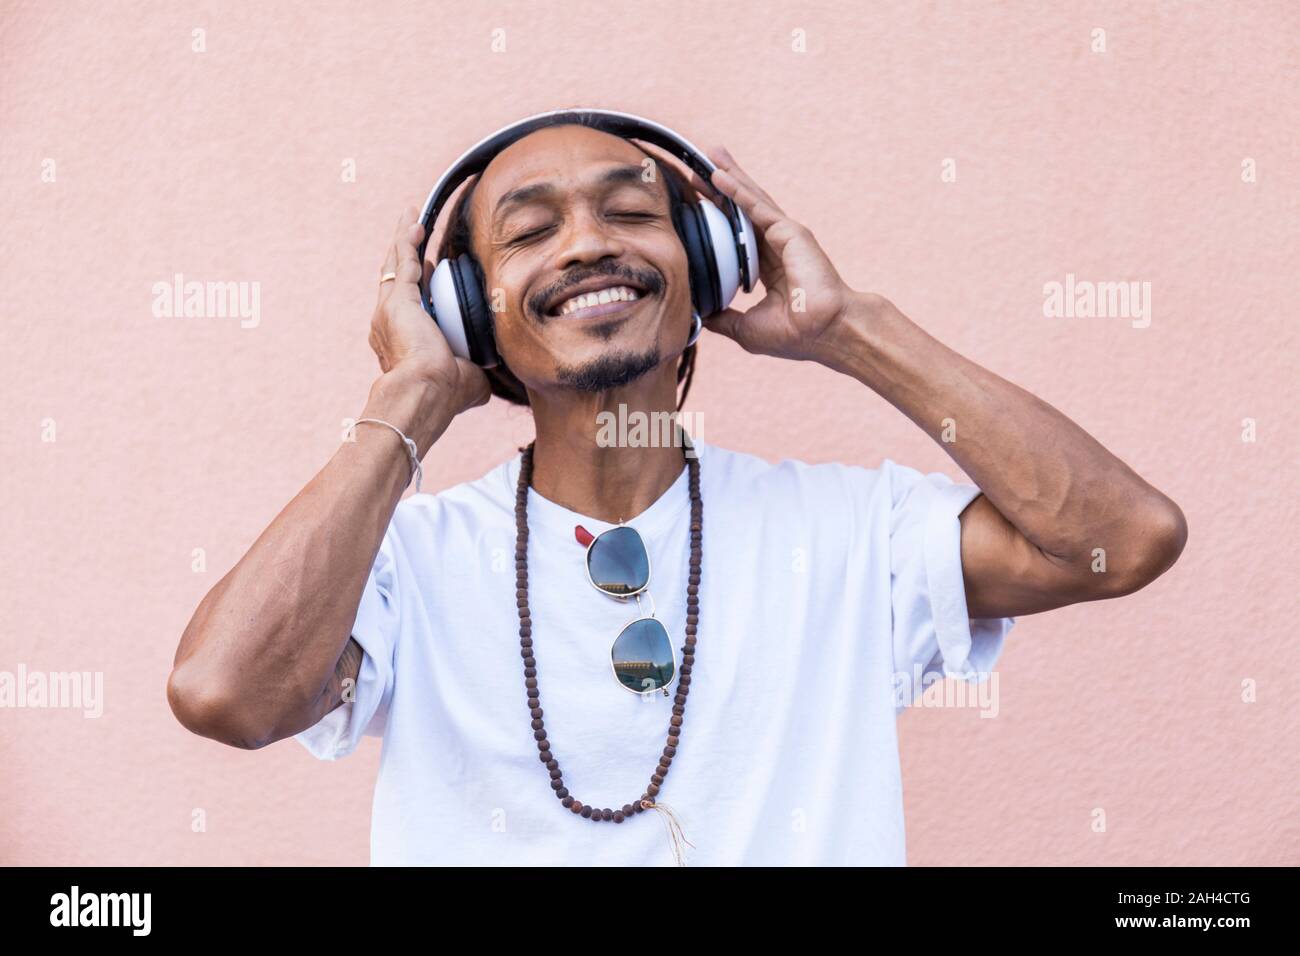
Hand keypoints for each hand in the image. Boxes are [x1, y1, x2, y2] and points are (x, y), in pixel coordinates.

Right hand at [369, 207, 489, 414]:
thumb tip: (488, 371)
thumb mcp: (467, 380)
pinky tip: (416, 223)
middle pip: (398, 278)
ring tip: (412, 218)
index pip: (411, 304)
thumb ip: (475, 369)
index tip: (433, 270)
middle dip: (406, 254)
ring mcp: (390, 309)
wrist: (425, 393)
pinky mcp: (396, 300)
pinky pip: (403, 261)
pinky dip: (408, 241)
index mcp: (403, 341)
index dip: (421, 284)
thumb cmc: (444, 394)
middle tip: (413, 232)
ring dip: (404, 240)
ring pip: (396, 265)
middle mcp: (390, 323)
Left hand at [689, 146, 869, 362]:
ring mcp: (785, 237)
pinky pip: (756, 207)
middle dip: (721, 188)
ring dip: (729, 177)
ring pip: (750, 201)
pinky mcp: (789, 232)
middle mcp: (778, 248)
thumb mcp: (746, 329)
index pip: (738, 238)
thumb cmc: (796, 335)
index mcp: (770, 270)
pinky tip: (718, 176)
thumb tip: (699, 315)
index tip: (697, 205)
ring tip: (709, 155)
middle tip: (698, 167)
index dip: (719, 221)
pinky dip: (736, 191)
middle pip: (743, 211)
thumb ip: (723, 319)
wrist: (827, 332)